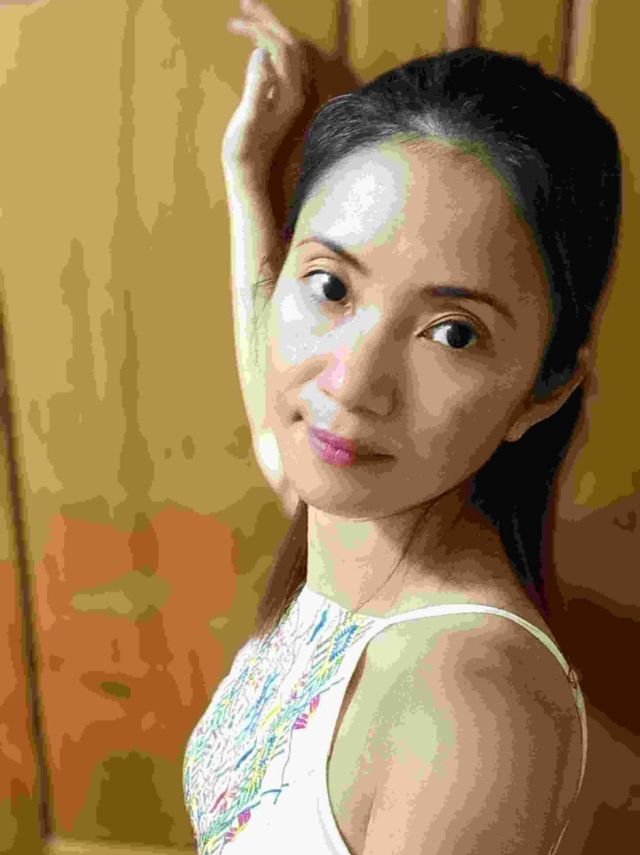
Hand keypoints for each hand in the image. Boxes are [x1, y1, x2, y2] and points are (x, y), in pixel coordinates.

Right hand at [223, 0, 308, 182]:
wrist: (249, 176)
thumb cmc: (243, 151)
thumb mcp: (247, 118)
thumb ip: (256, 85)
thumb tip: (260, 52)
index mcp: (288, 94)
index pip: (281, 48)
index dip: (261, 29)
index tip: (236, 20)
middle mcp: (295, 93)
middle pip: (289, 45)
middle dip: (268, 22)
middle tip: (244, 3)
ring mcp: (290, 98)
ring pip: (287, 54)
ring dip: (270, 32)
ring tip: (248, 18)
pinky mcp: (282, 103)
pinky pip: (282, 65)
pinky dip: (269, 47)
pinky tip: (255, 47)